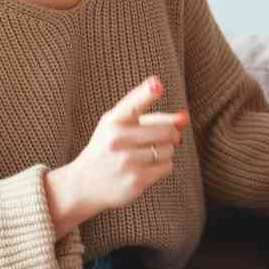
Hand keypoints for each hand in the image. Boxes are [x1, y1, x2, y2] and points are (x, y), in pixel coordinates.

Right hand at [48, 76, 187, 233]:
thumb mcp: (121, 125)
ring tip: (146, 154)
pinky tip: (146, 167)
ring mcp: (126, 162)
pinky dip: (163, 166)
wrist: (83, 184)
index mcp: (113, 121)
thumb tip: (184, 117)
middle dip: (171, 134)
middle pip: (167, 130)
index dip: (147, 93)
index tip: (157, 85)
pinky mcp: (135, 181)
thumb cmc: (109, 148)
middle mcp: (117, 140)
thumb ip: (153, 117)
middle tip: (162, 137)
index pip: (133, 104)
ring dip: (165, 151)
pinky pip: (168, 166)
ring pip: (169, 149)